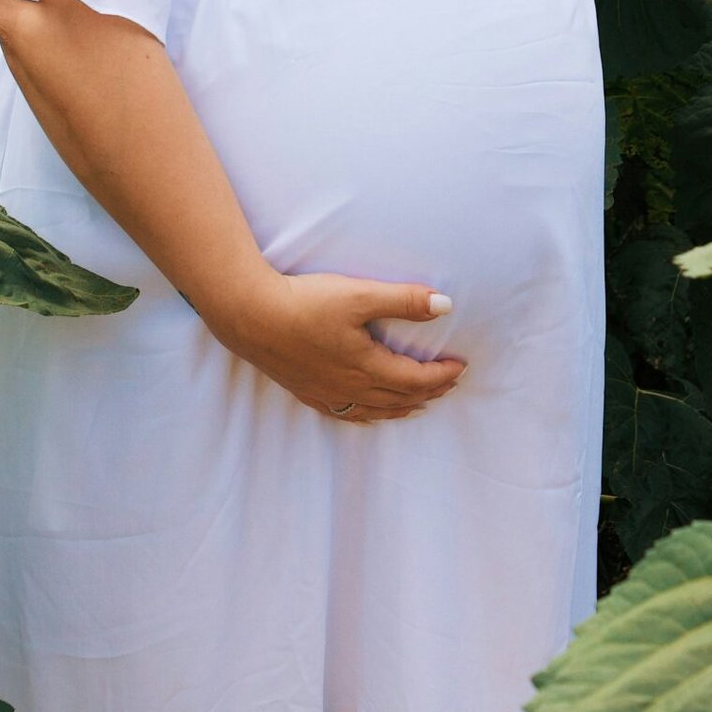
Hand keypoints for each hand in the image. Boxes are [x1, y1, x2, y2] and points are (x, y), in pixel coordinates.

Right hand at [213, 270, 466, 423]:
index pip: (417, 379)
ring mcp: (326, 393)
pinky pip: (345, 414)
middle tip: (449, 384)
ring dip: (402, 407)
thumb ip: (404, 301)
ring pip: (375, 410)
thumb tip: (445, 306)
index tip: (461, 366)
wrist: (250, 316)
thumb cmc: (305, 303)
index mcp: (367, 367)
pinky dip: (367, 416)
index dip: (442, 375)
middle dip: (429, 392)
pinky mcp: (306, 391)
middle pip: (400, 398)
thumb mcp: (360, 295)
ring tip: (418, 403)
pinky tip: (368, 413)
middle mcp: (350, 387)